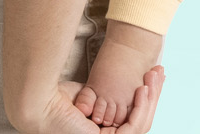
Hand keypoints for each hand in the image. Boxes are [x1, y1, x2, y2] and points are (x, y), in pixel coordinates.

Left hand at [21, 68, 165, 132]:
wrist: (41, 103)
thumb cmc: (56, 98)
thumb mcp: (87, 94)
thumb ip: (103, 95)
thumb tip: (119, 85)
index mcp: (103, 130)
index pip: (132, 116)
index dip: (145, 97)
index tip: (152, 77)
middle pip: (140, 120)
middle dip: (153, 95)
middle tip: (159, 72)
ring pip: (141, 124)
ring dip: (150, 98)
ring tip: (152, 76)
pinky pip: (134, 127)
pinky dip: (141, 107)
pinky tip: (142, 88)